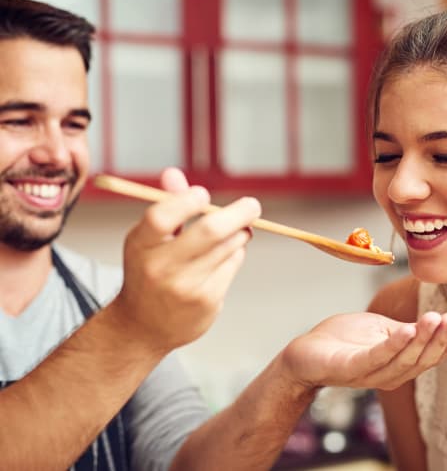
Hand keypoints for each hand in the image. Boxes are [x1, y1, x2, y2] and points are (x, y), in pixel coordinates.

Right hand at [116, 168, 260, 350]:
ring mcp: (185, 287)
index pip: (162, 218)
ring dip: (239, 232)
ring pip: (228, 246)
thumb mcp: (149, 239)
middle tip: (252, 205)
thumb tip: (173, 173)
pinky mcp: (206, 301)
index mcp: (141, 246)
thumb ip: (166, 206)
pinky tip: (224, 257)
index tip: (203, 194)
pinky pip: (232, 263)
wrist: (144, 326)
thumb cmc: (149, 271)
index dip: (186, 201)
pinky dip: (235, 253)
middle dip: (238, 213)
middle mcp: (161, 268)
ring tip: (235, 231)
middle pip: (209, 232)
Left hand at [281, 311, 446, 390]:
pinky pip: (375, 358)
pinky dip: (392, 345)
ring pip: (402, 360)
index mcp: (395, 364)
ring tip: (433, 319)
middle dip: (438, 340)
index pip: (426, 356)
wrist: (304, 352)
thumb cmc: (341, 339)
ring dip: (420, 340)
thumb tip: (432, 323)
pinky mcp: (349, 368)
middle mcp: (386, 374)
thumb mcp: (377, 329)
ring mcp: (368, 374)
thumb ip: (402, 330)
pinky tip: (405, 330)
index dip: (444, 342)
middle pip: (419, 360)